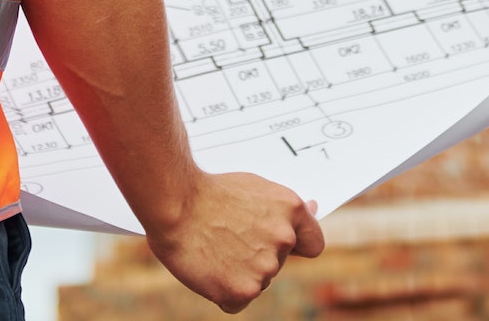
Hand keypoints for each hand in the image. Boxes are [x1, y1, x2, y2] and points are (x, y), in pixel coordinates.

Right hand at [146, 170, 324, 312]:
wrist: (175, 204)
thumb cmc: (208, 193)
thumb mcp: (256, 188)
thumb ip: (283, 208)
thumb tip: (312, 210)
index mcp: (291, 210)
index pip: (313, 243)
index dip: (297, 246)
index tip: (282, 247)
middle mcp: (284, 239)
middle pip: (278, 263)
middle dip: (258, 256)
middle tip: (229, 240)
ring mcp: (266, 267)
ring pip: (258, 281)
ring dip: (240, 273)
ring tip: (215, 248)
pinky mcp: (243, 291)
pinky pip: (237, 301)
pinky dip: (223, 291)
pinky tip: (210, 269)